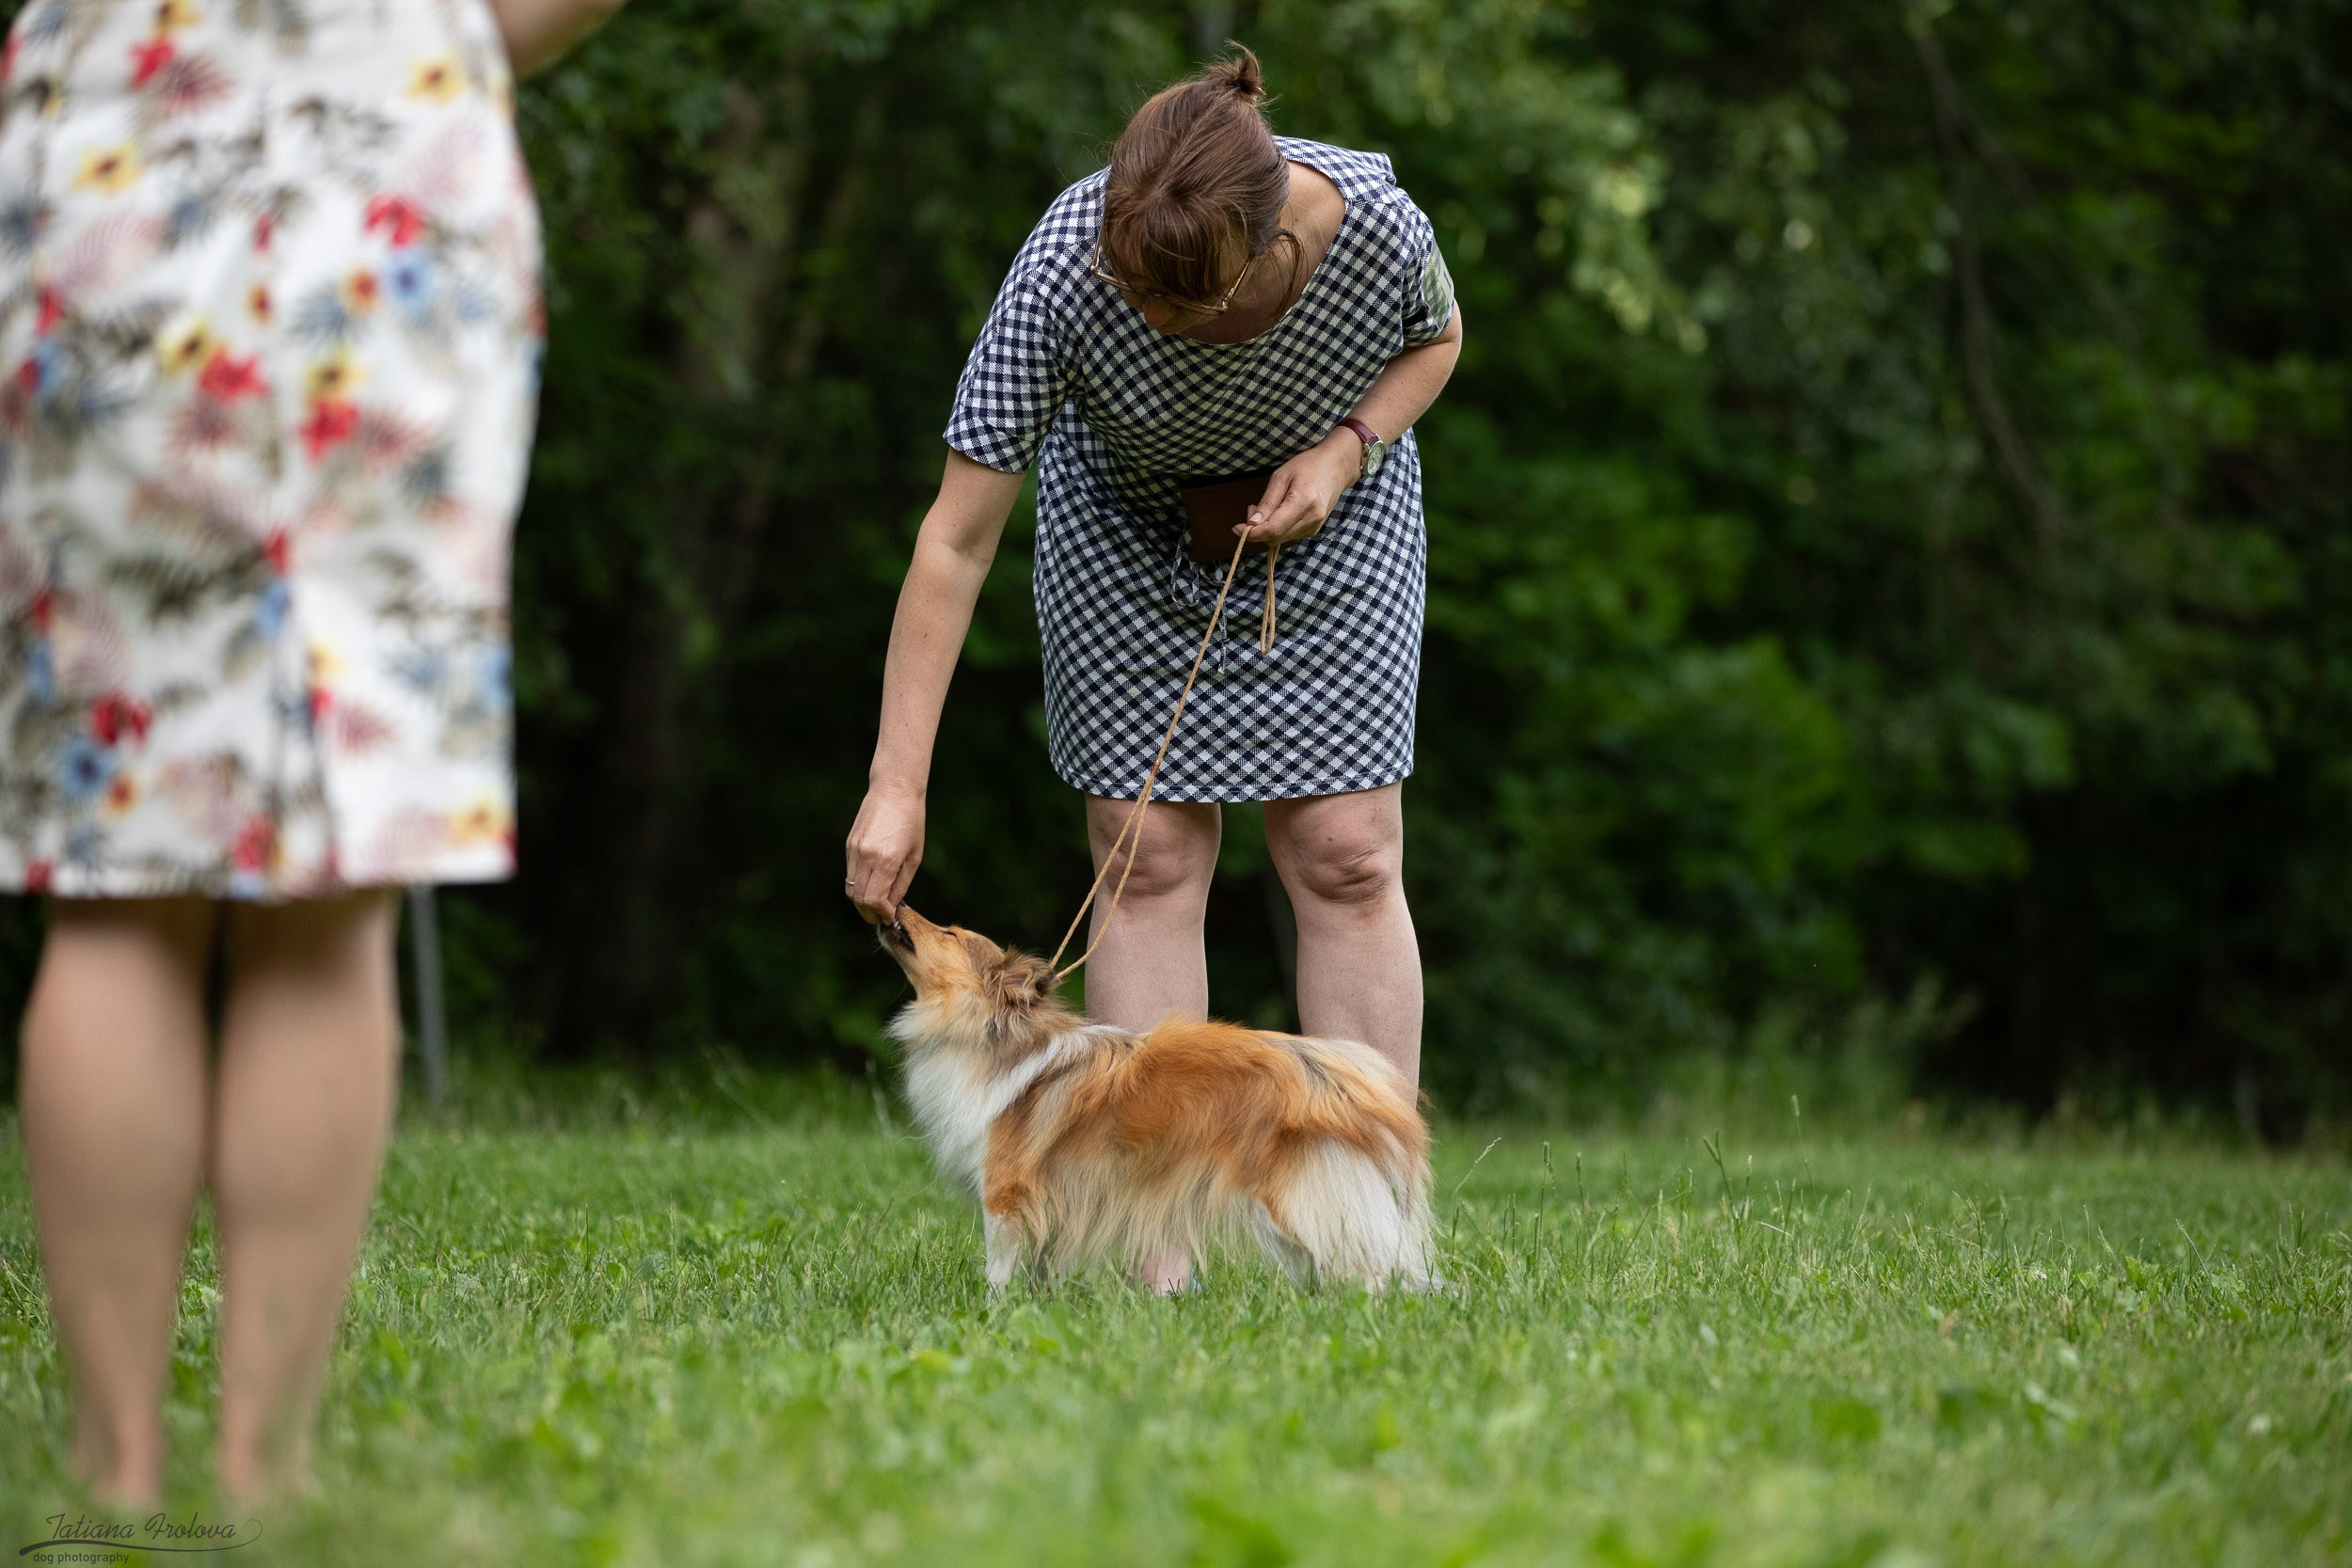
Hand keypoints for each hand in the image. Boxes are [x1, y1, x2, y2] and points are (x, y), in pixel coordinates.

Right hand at [845, 784, 923, 922]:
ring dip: (862, 901)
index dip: (881, 913)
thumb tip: (891, 905)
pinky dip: (858, 885)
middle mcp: (866, 856)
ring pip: (850, 888)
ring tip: (876, 904)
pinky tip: (871, 885)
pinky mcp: (849, 845)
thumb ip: (901, 884)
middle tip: (881, 917)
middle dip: (869, 913)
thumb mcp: (914, 856)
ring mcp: (854, 850)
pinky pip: (850, 873)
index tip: (890, 916)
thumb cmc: (911, 821)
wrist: (893, 790)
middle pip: (858, 898)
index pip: (874, 900)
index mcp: (886, 860)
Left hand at [1240, 431, 1360, 547]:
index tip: (1236, 529)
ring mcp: (1314, 527)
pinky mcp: (1314, 530)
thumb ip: (1267, 503)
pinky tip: (1277, 513)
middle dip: (1257, 529)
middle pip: (1275, 538)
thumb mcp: (1281, 477)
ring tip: (1266, 507)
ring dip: (1267, 529)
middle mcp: (1311, 519)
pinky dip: (1278, 528)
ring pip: (1280, 539)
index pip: (1272, 529)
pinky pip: (1288, 536)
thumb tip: (1252, 524)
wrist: (1336, 467)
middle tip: (1252, 509)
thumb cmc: (1308, 466)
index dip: (1251, 533)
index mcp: (1303, 502)